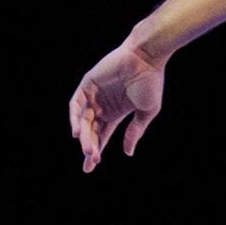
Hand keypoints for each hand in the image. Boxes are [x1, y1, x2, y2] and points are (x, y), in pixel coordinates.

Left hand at [69, 43, 164, 172]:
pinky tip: (77, 131)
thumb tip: (128, 153)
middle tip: (90, 161)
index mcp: (116, 112)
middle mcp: (103, 105)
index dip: (97, 150)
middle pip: (91, 131)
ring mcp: (94, 94)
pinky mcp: (88, 84)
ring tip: (88, 150)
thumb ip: (135, 131)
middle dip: (89, 147)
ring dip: (84, 136)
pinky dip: (75, 118)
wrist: (147, 57)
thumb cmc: (151, 82)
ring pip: (84, 120)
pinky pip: (76, 104)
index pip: (102, 135)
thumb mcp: (146, 111)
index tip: (91, 167)